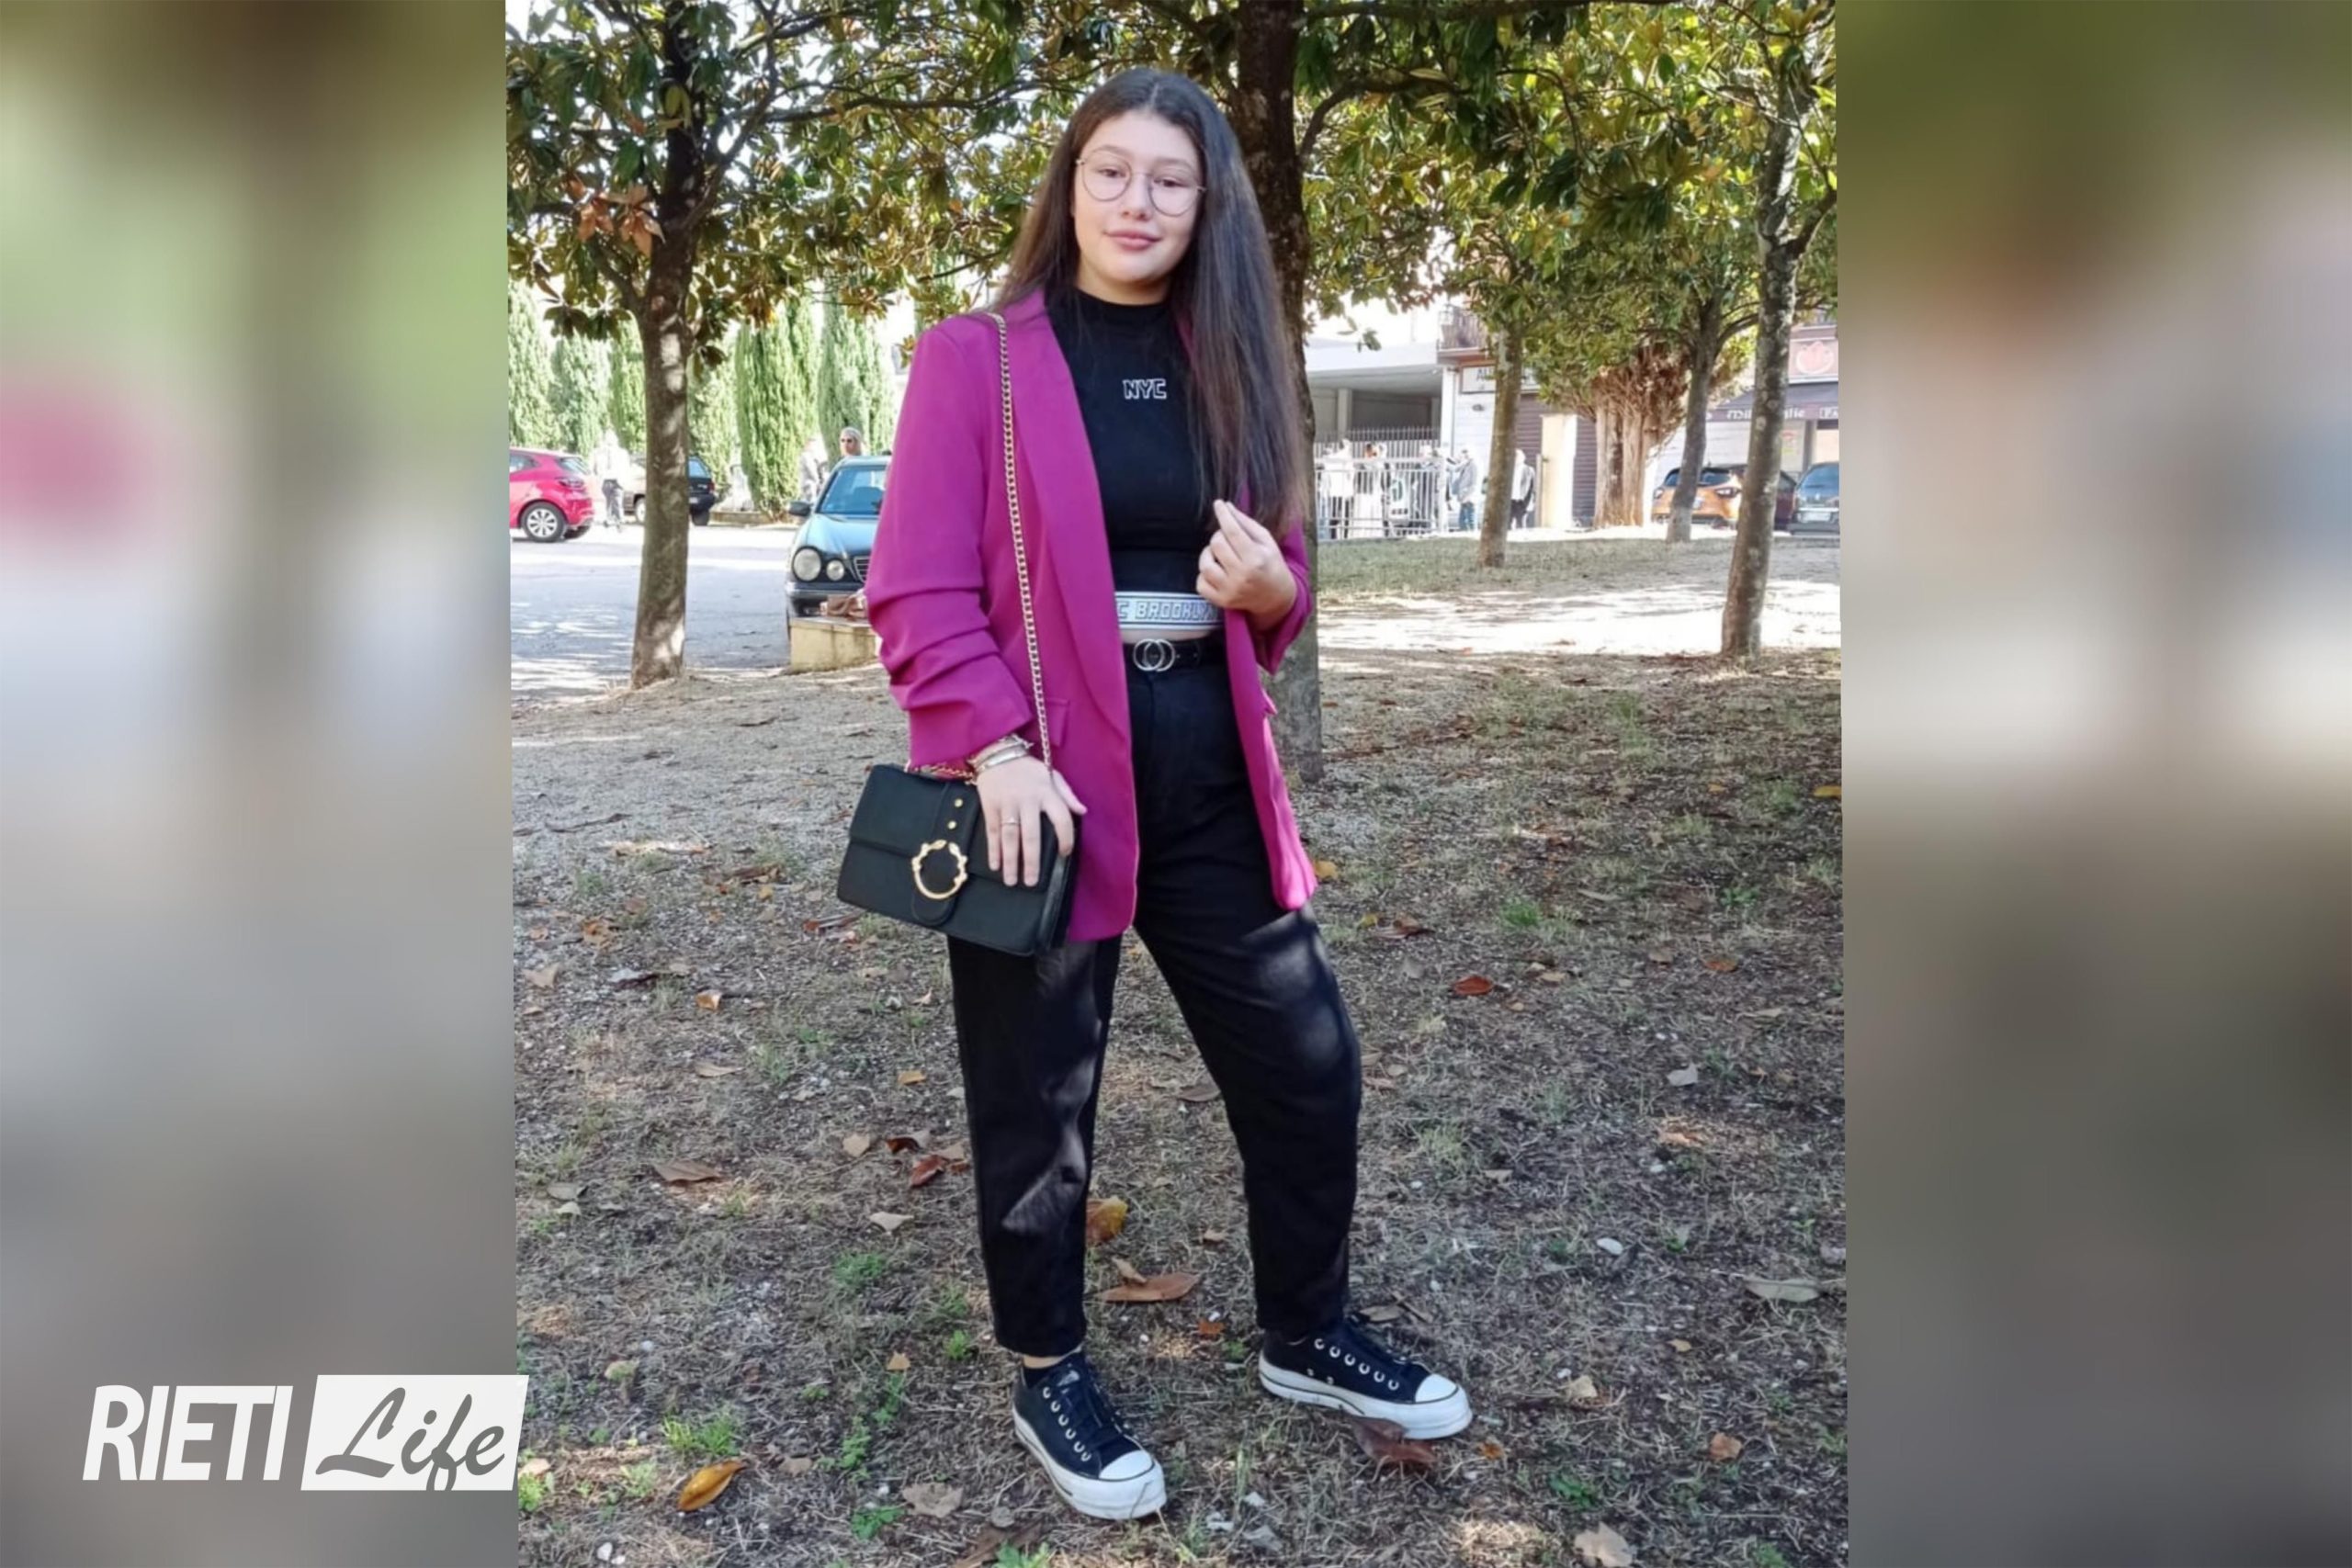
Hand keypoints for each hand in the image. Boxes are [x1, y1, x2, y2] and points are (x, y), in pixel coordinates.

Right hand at [972, 755, 1085, 886]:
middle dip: (1031, 861)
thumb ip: (1067, 795)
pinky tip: (995, 865)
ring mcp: (1007, 804)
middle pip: (1031, 835)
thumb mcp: (1052, 775)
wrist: (997, 752)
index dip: (1065, 839)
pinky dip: (992, 850)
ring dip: (1010, 861)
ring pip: (1009, 837)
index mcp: (1047, 792)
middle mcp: (1027, 800)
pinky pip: (992, 831)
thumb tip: (1083, 812)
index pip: (1061, 819)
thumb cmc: (1028, 768)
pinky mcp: (990, 806)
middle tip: (1031, 883)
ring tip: (1011, 881)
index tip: (1064, 854)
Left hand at [1197, 499, 1295, 623]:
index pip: (1233, 531)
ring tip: (1219, 554)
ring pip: (1205, 564)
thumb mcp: (1266, 541)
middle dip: (1219, 535)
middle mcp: (1242, 576)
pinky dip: (1204, 574)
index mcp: (1256, 558)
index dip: (1223, 515)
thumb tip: (1226, 506)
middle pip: (1217, 544)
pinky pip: (1200, 584)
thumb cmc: (1271, 565)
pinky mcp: (1221, 601)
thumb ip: (1246, 523)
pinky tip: (1216, 571)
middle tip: (1227, 538)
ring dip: (1208, 554)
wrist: (1276, 598)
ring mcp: (1230, 590)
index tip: (1218, 504)